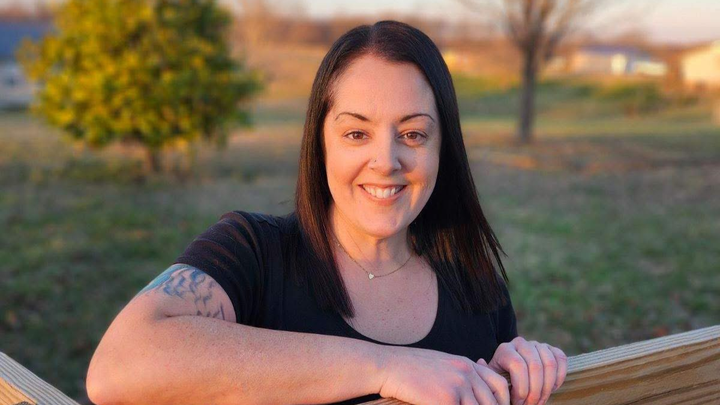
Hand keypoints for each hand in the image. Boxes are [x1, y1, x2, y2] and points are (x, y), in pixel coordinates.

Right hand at [378, 345, 510, 403]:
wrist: (390, 367)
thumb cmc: (411, 369)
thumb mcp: (442, 366)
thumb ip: (460, 376)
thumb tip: (473, 396)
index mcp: (466, 365)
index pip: (500, 384)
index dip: (504, 401)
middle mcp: (466, 373)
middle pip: (493, 401)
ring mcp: (458, 386)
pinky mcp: (446, 400)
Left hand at [484, 337, 566, 404]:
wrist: (512, 372)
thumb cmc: (500, 379)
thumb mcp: (491, 378)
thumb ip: (488, 374)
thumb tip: (482, 361)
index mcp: (505, 350)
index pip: (518, 366)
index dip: (521, 389)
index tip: (518, 403)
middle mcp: (521, 343)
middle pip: (535, 367)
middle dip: (535, 391)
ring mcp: (537, 344)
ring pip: (549, 364)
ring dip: (547, 387)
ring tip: (540, 401)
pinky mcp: (551, 349)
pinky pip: (561, 359)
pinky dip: (559, 377)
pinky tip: (552, 389)